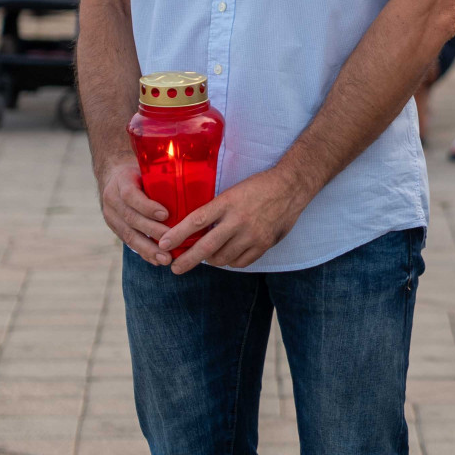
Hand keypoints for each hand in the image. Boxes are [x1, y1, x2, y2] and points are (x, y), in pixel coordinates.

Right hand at [99, 161, 171, 263]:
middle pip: (131, 218)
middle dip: (152, 232)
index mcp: (122, 181)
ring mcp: (111, 215)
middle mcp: (112, 199)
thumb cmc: (140, 171)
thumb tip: (197, 180)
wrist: (114, 176)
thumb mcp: (147, 167)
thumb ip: (163, 175)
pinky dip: (144, 252)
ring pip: (129, 235)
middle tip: (172, 242)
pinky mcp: (114, 228)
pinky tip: (157, 260)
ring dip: (148, 249)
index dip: (147, 206)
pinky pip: (128, 242)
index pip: (130, 194)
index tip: (166, 214)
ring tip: (166, 259)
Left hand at [158, 166, 310, 272]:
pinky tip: (227, 255)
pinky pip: (240, 262)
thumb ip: (216, 210)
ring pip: (223, 258)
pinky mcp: (264, 244)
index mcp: (228, 202)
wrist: (291, 187)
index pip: (197, 221)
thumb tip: (194, 228)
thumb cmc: (258, 186)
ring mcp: (253, 234)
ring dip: (211, 260)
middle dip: (188, 260)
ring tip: (206, 256)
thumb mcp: (233, 191)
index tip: (163, 244)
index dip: (178, 234)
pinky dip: (230, 261)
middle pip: (207, 247)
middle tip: (175, 268)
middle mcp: (239, 220)